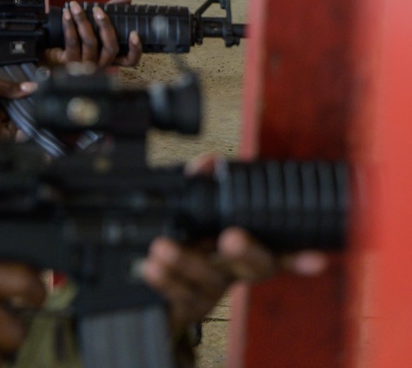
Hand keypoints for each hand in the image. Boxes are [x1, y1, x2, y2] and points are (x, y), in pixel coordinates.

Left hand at [44, 0, 141, 69]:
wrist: (52, 49)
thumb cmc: (79, 36)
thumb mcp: (96, 23)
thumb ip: (112, 11)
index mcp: (111, 57)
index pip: (130, 60)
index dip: (135, 49)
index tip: (134, 33)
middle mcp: (101, 63)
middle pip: (111, 48)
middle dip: (105, 26)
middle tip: (97, 10)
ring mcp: (85, 64)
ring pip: (90, 43)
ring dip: (83, 21)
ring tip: (76, 7)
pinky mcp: (69, 62)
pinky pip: (72, 42)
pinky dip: (69, 25)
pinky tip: (67, 15)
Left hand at [140, 156, 329, 336]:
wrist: (158, 289)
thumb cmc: (186, 240)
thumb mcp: (196, 209)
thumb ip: (204, 182)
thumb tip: (211, 161)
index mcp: (242, 248)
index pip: (279, 251)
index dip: (300, 257)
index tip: (316, 259)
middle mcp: (232, 272)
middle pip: (251, 267)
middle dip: (246, 252)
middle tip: (232, 238)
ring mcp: (211, 292)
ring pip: (207, 281)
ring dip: (186, 263)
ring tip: (162, 247)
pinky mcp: (186, 307)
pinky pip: (178, 298)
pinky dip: (164, 282)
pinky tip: (151, 268)